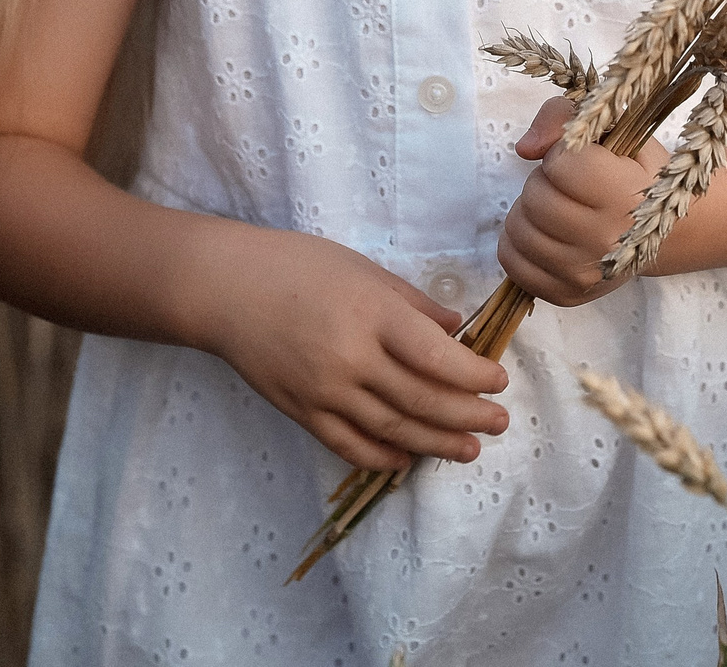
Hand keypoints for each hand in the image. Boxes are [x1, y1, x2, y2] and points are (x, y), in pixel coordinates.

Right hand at [199, 229, 509, 471]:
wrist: (226, 291)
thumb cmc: (298, 267)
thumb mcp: (364, 269)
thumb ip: (413, 304)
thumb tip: (456, 332)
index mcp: (373, 315)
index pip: (437, 358)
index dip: (474, 377)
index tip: (499, 382)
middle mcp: (352, 359)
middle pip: (422, 401)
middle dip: (468, 416)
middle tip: (499, 423)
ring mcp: (325, 392)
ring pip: (393, 430)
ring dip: (437, 443)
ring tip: (470, 449)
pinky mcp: (302, 413)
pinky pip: (350, 446)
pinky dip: (384, 457)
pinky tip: (409, 458)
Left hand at [497, 97, 665, 307]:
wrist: (669, 232)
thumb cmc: (638, 173)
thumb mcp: (616, 130)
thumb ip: (564, 116)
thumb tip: (524, 149)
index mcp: (625, 196)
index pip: (560, 165)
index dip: (564, 154)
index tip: (585, 160)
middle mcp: (606, 242)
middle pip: (535, 199)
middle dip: (544, 182)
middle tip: (570, 187)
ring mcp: (585, 274)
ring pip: (518, 229)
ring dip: (529, 210)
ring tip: (558, 208)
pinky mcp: (566, 294)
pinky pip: (511, 261)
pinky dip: (517, 241)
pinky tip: (544, 232)